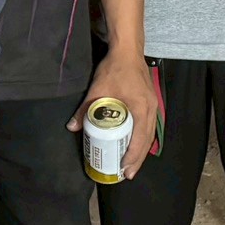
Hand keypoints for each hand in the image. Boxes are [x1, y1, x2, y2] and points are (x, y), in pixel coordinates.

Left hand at [71, 50, 155, 178]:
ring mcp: (153, 106)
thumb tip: (71, 127)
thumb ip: (84, 109)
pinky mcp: (150, 102)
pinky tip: (134, 145)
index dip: (132, 156)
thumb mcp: (97, 89)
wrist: (128, 50)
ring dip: (141, 151)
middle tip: (127, 174)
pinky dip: (142, 139)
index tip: (124, 169)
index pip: (139, 139)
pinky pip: (149, 127)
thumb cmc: (115, 69)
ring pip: (149, 135)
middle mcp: (151, 109)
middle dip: (137, 159)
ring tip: (131, 165)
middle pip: (147, 141)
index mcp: (141, 108)